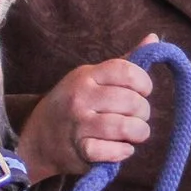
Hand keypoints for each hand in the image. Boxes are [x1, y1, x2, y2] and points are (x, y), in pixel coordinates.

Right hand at [17, 36, 158, 176]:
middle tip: (137, 117)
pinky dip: (124, 151)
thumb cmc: (72, 103)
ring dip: (139, 132)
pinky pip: (114, 151)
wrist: (37, 137)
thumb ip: (123, 63)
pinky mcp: (81, 150)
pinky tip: (122, 147)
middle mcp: (81, 97)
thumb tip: (153, 38)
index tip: (144, 92)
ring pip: (126, 127)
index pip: (126, 71)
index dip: (144, 82)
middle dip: (143, 111)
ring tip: (134, 133)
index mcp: (86, 76)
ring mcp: (79, 125)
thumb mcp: (91, 78)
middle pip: (132, 101)